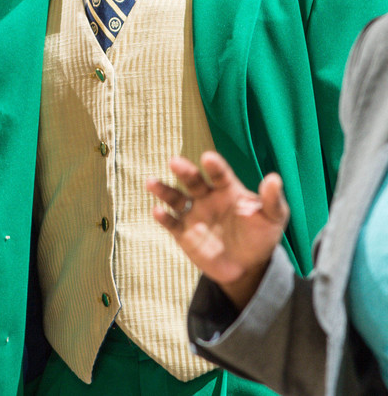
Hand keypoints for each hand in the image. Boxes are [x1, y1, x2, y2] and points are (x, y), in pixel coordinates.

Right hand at [146, 151, 289, 309]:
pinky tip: (158, 211)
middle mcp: (206, 198)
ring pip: (175, 198)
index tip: (208, 158)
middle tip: (175, 161)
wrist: (247, 267)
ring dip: (163, 190)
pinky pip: (171, 223)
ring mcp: (193, 214)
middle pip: (193, 181)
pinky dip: (163, 217)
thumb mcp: (273, 219)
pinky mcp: (184, 233)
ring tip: (151, 183)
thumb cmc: (260, 236)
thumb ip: (272, 200)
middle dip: (184, 171)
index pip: (219, 175)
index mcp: (227, 190)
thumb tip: (274, 178)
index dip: (214, 167)